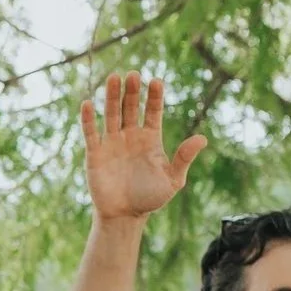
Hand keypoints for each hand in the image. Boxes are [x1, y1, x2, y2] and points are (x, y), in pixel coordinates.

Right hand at [80, 72, 205, 222]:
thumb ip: (184, 158)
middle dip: (132, 91)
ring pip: (111, 114)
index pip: (153, 111)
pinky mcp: (95, 154)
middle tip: (133, 74)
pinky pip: (91, 133)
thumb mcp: (173, 180)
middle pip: (130, 107)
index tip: (156, 81)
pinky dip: (88, 119)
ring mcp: (112, 143)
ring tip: (114, 77)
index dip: (154, 96)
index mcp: (150, 138)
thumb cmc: (150, 199)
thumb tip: (202, 138)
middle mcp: (130, 136)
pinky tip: (88, 104)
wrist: (124, 216)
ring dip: (112, 96)